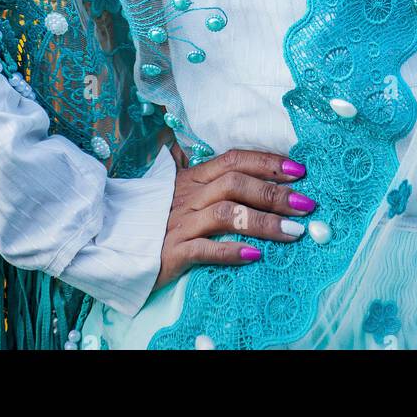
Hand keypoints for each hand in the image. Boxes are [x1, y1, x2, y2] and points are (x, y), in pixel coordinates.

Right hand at [152, 143, 314, 291]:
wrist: (110, 241)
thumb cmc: (153, 218)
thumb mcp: (179, 193)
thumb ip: (206, 181)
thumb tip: (240, 167)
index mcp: (193, 179)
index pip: (233, 160)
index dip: (266, 162)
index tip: (298, 170)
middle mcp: (188, 196)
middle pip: (235, 184)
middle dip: (274, 193)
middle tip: (306, 204)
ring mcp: (180, 223)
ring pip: (225, 214)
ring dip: (262, 222)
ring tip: (293, 233)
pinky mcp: (171, 252)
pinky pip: (204, 249)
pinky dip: (231, 251)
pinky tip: (254, 256)